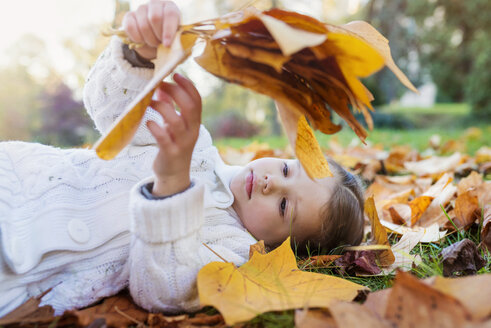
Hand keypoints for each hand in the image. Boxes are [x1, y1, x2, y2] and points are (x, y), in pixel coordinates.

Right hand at [122, 0, 180, 59]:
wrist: (154, 43)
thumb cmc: (168, 39)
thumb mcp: (177, 39)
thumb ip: (178, 39)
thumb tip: (173, 43)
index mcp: (170, 7)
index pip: (170, 14)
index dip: (168, 31)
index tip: (167, 44)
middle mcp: (155, 4)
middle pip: (155, 18)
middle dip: (158, 35)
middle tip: (160, 44)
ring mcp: (141, 9)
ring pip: (143, 25)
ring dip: (149, 39)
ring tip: (153, 43)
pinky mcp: (129, 16)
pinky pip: (130, 27)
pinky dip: (137, 38)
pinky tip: (142, 41)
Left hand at [147, 73, 201, 196]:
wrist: (174, 174)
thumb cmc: (173, 145)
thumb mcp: (175, 125)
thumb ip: (171, 107)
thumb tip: (160, 87)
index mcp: (194, 123)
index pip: (197, 100)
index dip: (188, 86)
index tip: (176, 74)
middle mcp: (191, 131)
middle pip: (189, 107)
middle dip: (175, 92)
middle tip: (161, 84)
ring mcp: (182, 142)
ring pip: (175, 121)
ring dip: (162, 107)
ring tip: (150, 101)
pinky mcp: (170, 153)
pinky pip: (163, 138)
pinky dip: (155, 128)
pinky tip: (148, 122)